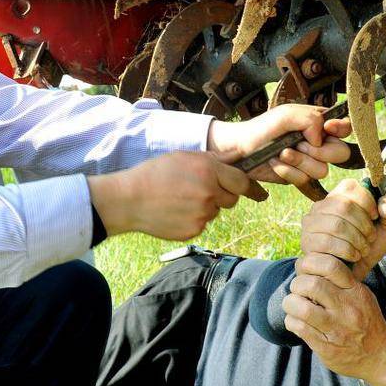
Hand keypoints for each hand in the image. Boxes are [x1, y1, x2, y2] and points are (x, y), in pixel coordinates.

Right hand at [86, 152, 265, 241]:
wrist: (129, 200)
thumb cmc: (155, 173)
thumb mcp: (184, 156)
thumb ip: (214, 158)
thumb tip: (239, 155)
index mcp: (209, 171)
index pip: (242, 181)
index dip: (247, 186)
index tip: (256, 192)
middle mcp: (210, 193)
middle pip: (232, 199)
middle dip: (223, 194)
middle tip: (202, 189)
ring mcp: (203, 215)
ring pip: (215, 211)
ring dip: (206, 206)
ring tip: (181, 199)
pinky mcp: (194, 230)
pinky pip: (202, 224)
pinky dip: (194, 218)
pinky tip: (176, 211)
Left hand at [206, 104, 352, 189]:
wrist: (237, 150)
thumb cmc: (260, 129)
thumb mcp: (285, 115)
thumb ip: (309, 119)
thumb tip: (321, 138)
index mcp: (316, 123)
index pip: (344, 127)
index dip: (341, 129)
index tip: (328, 127)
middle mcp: (316, 143)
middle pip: (341, 153)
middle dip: (320, 151)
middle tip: (300, 144)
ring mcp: (308, 161)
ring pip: (322, 170)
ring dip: (300, 161)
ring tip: (282, 153)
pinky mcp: (297, 176)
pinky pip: (304, 179)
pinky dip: (288, 171)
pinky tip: (275, 163)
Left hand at [282, 262, 385, 385]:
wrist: (381, 357)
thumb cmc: (365, 321)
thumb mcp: (362, 296)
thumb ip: (341, 281)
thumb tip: (311, 264)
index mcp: (355, 292)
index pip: (331, 266)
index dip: (311, 263)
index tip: (305, 269)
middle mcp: (347, 309)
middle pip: (312, 285)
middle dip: (297, 284)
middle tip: (297, 290)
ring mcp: (337, 330)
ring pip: (302, 308)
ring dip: (290, 304)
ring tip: (293, 306)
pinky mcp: (326, 348)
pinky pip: (300, 328)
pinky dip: (291, 321)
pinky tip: (295, 321)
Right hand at [297, 178, 385, 280]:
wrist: (353, 275)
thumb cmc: (366, 247)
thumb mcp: (385, 227)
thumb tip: (384, 206)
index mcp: (338, 196)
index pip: (350, 187)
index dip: (368, 203)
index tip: (375, 217)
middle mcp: (320, 205)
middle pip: (344, 206)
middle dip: (363, 225)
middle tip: (370, 238)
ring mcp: (310, 223)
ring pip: (336, 225)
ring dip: (356, 240)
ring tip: (363, 249)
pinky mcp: (307, 241)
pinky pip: (327, 242)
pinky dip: (347, 251)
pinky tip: (353, 256)